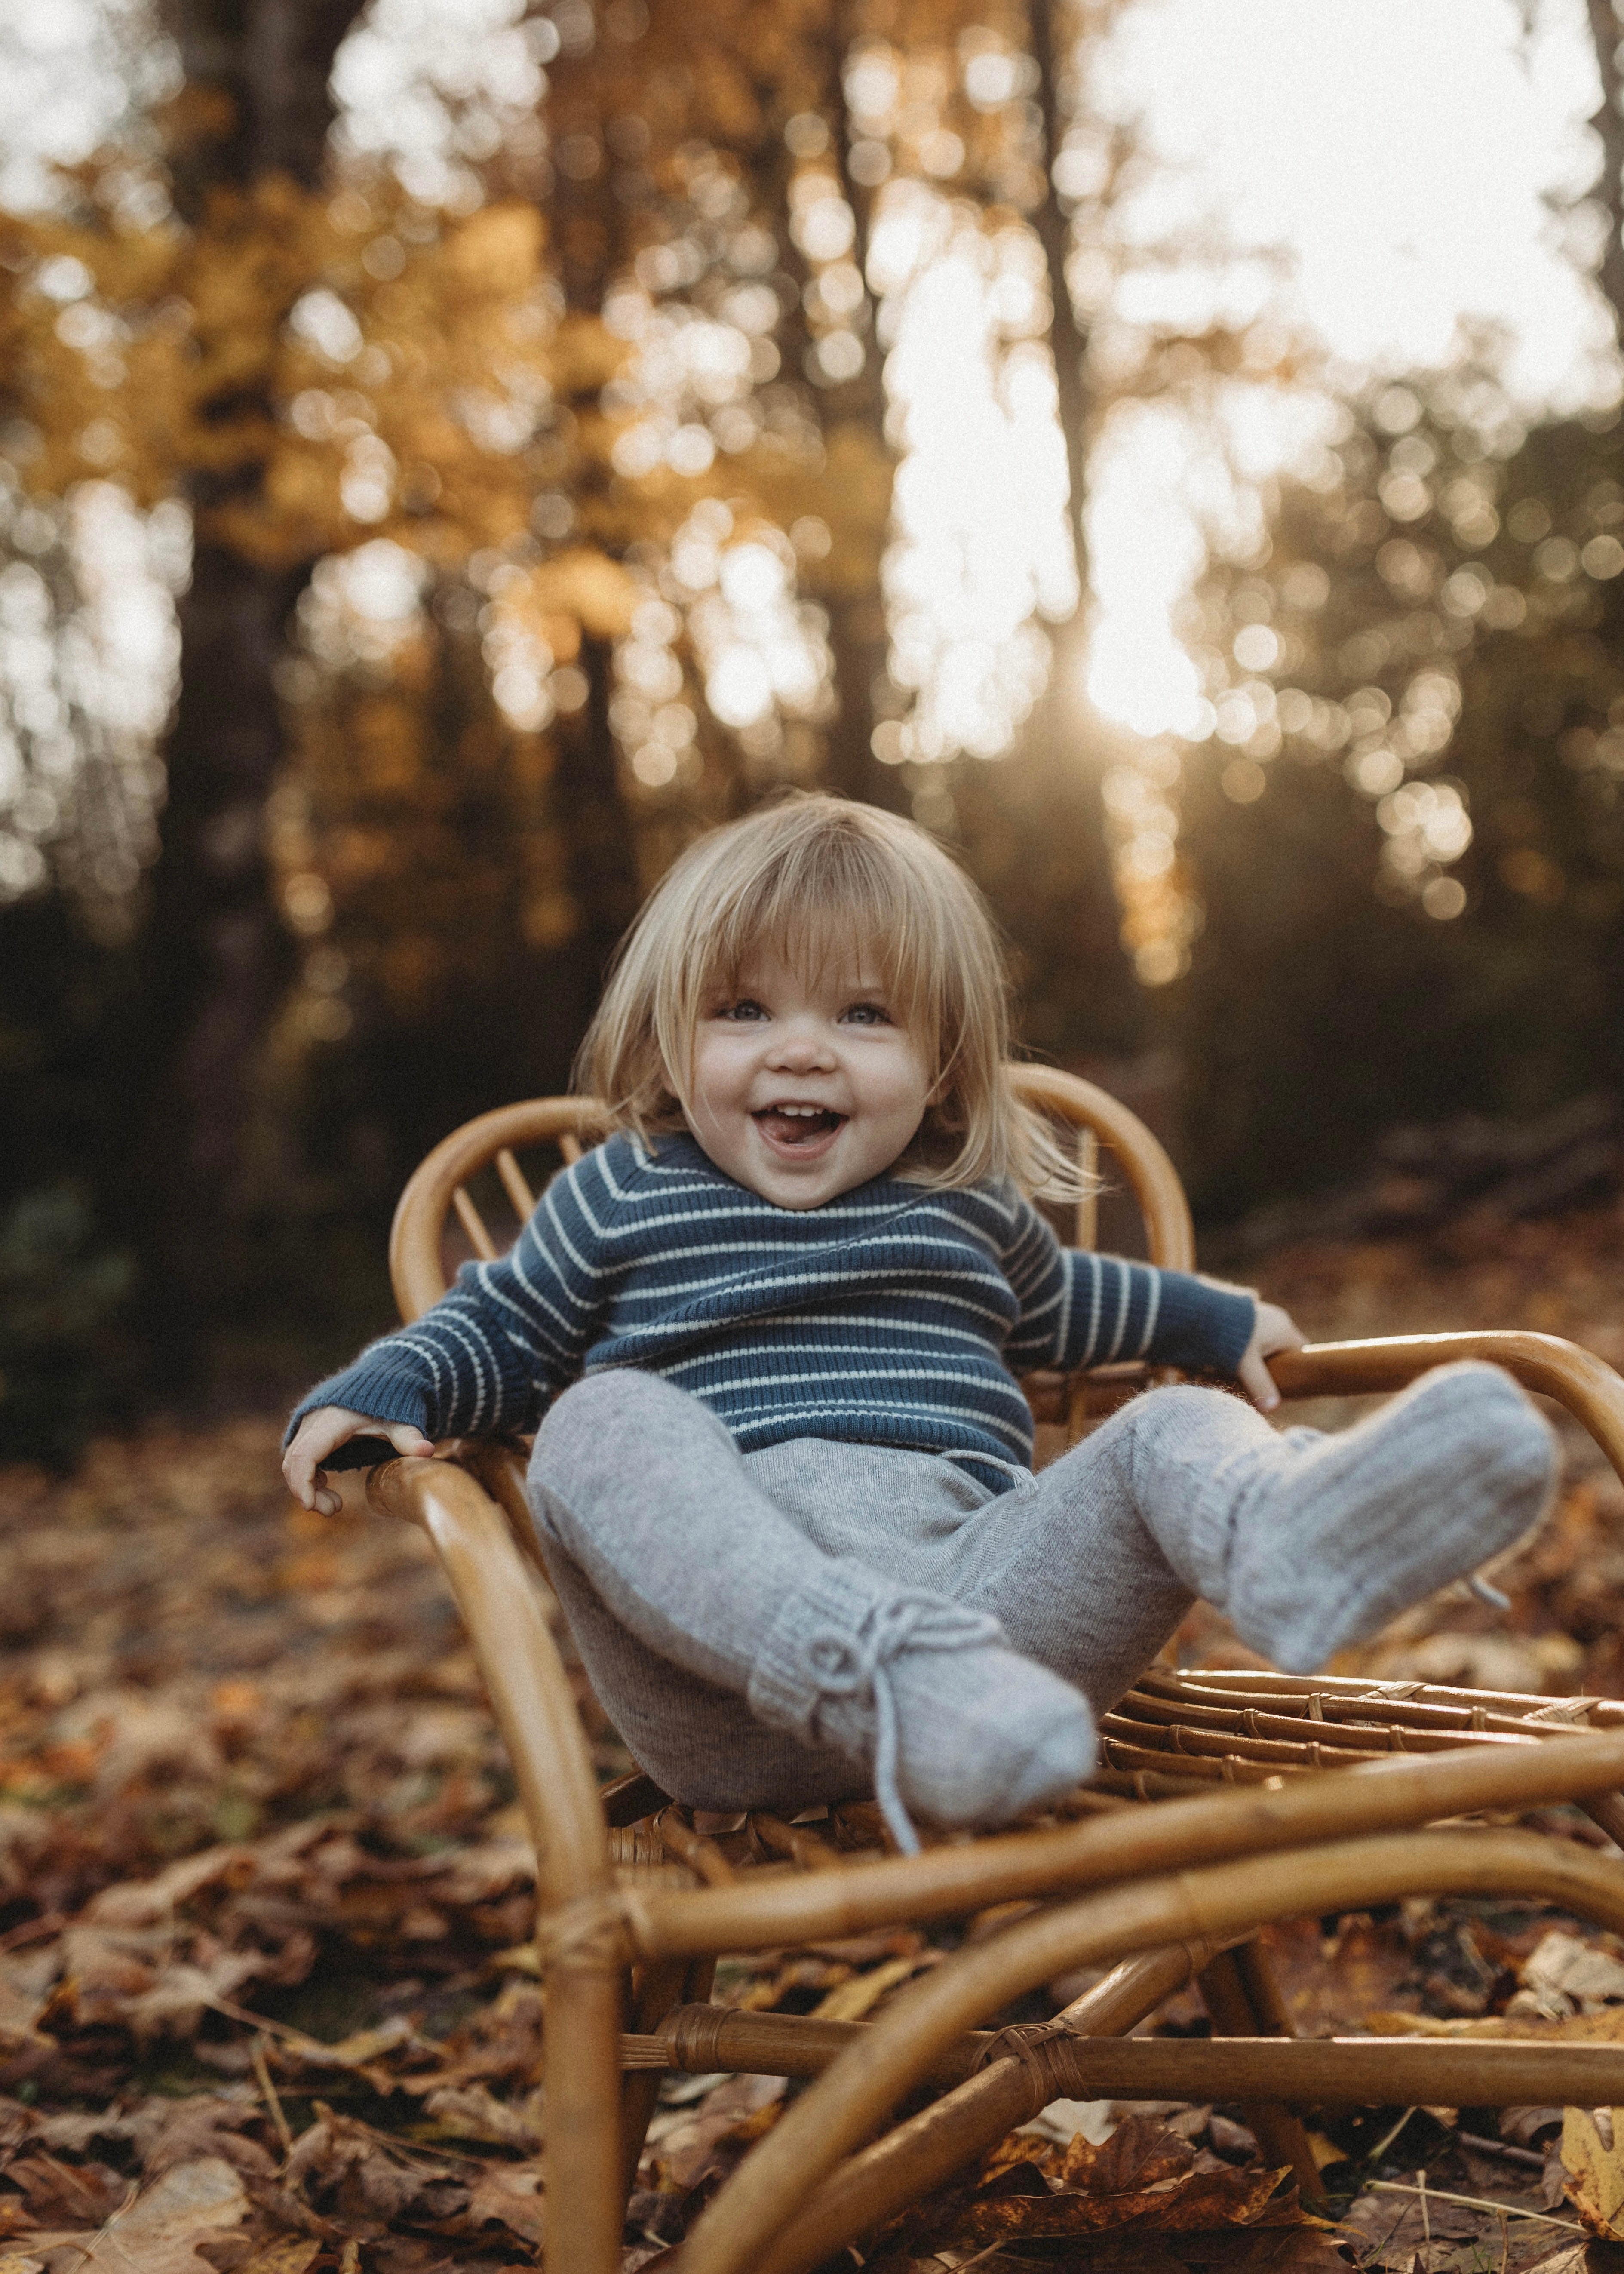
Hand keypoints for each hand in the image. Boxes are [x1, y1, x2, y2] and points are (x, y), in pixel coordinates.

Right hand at [282, 1406, 435, 1514]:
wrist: (378, 1380)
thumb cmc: (387, 1403)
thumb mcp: (399, 1420)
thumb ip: (409, 1436)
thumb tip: (427, 1451)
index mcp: (331, 1420)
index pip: (305, 1455)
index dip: (302, 1483)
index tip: (310, 1506)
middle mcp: (313, 1422)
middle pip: (293, 1462)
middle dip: (307, 1491)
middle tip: (334, 1510)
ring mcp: (308, 1426)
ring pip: (293, 1462)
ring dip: (308, 1486)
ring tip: (335, 1504)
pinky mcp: (309, 1433)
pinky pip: (298, 1458)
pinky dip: (308, 1476)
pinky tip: (327, 1486)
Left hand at [1237, 1300, 1306, 1412]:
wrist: (1201, 1308)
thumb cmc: (1228, 1336)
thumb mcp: (1246, 1365)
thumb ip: (1260, 1386)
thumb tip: (1272, 1409)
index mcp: (1284, 1329)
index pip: (1302, 1351)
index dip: (1298, 1369)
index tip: (1289, 1385)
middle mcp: (1276, 1318)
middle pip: (1283, 1348)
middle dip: (1275, 1365)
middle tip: (1264, 1383)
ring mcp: (1260, 1314)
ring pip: (1266, 1342)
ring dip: (1258, 1357)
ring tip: (1246, 1372)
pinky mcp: (1244, 1313)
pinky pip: (1252, 1335)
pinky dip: (1246, 1348)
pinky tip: (1232, 1357)